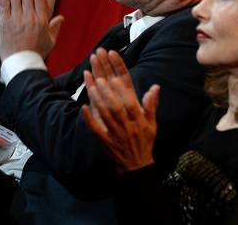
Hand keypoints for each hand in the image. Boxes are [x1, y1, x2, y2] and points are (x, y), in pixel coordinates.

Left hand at [81, 48, 158, 173]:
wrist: (137, 167)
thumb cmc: (145, 141)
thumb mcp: (152, 123)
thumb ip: (151, 105)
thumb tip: (155, 87)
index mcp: (138, 116)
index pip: (130, 96)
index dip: (122, 82)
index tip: (115, 69)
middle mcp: (127, 123)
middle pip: (115, 101)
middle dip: (107, 85)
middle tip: (99, 69)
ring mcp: (115, 132)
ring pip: (105, 113)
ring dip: (97, 97)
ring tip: (90, 81)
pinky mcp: (105, 141)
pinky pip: (96, 129)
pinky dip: (89, 119)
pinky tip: (82, 107)